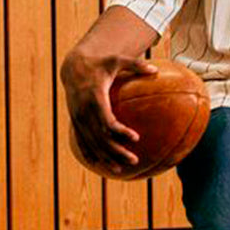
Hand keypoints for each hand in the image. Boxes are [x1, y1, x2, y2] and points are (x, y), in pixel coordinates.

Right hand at [60, 50, 157, 175]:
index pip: (107, 119)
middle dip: (116, 151)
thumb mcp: (116, 60)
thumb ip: (135, 65)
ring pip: (91, 143)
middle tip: (134, 160)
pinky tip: (102, 165)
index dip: (120, 131)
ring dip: (106, 157)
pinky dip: (91, 154)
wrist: (73, 67)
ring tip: (121, 169)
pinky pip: (82, 141)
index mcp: (95, 96)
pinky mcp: (75, 121)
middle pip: (100, 137)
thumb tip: (156, 70)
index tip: (135, 138)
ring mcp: (78, 118)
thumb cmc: (100, 63)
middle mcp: (84, 111)